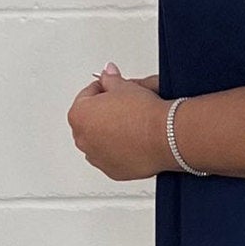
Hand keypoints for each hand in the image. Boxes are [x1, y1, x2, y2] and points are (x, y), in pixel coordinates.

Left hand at [68, 62, 172, 180]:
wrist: (165, 137)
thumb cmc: (144, 114)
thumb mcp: (124, 86)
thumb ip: (110, 80)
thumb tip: (108, 74)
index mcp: (79, 115)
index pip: (87, 96)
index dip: (103, 89)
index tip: (114, 89)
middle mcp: (83, 139)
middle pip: (90, 120)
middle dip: (104, 112)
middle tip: (123, 106)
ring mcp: (96, 157)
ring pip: (99, 141)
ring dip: (109, 133)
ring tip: (130, 124)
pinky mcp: (112, 171)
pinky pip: (111, 157)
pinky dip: (118, 150)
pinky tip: (133, 140)